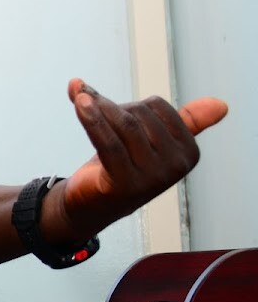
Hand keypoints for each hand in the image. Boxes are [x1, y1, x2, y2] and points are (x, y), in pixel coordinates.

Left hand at [57, 78, 227, 233]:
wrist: (89, 204)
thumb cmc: (119, 167)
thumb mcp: (149, 143)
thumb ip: (178, 121)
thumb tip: (221, 105)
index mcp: (188, 152)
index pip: (157, 106)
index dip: (130, 104)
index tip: (114, 113)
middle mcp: (175, 166)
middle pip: (138, 115)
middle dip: (111, 108)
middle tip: (92, 115)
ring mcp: (152, 178)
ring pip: (123, 125)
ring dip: (95, 107)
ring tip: (79, 97)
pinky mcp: (125, 184)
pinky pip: (108, 142)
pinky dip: (91, 119)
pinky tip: (79, 102)